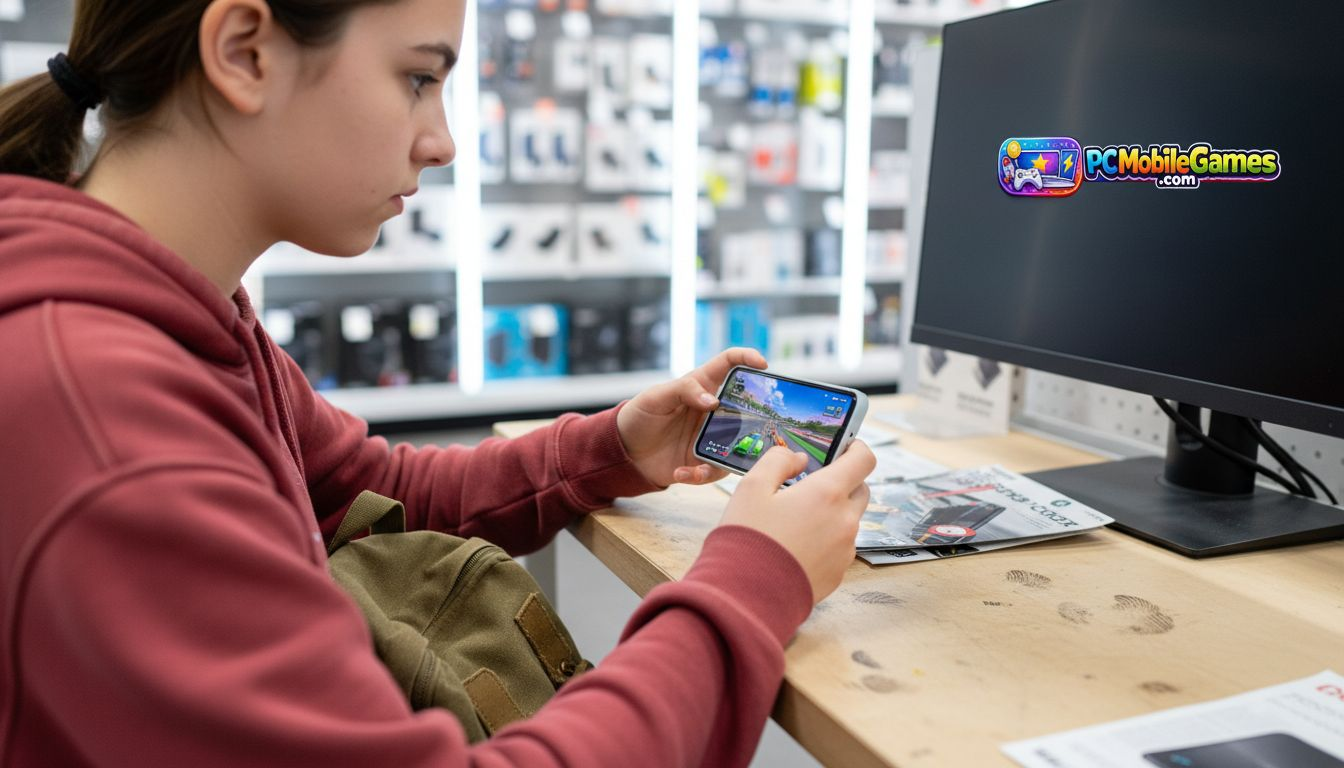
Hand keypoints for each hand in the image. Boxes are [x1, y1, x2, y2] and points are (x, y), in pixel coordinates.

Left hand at [616, 347, 767, 487]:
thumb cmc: (640, 415)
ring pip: (738, 444)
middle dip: (757, 416)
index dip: (747, 358)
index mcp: (702, 386)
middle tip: (758, 427)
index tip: (763, 364)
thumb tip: (712, 401)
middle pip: (746, 407)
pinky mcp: (704, 460)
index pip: (729, 364)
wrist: (625, 451)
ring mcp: (712, 436)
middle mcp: (713, 411)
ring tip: (702, 465)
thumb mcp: (656, 397)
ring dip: (728, 455)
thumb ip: (684, 390)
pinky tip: (681, 473)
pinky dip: (700, 475)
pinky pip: (714, 470)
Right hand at [719, 442, 875, 604]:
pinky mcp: (838, 573)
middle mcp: (844, 521)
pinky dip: (826, 540)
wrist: (746, 595)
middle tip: (812, 486)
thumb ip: (778, 461)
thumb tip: (798, 459)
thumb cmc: (747, 538)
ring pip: (849, 521)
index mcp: (827, 494)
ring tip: (796, 521)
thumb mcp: (751, 486)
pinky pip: (840, 548)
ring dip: (832, 514)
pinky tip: (796, 546)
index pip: (863, 460)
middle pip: (860, 490)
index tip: (845, 447)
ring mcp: (845, 550)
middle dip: (842, 483)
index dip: (856, 448)